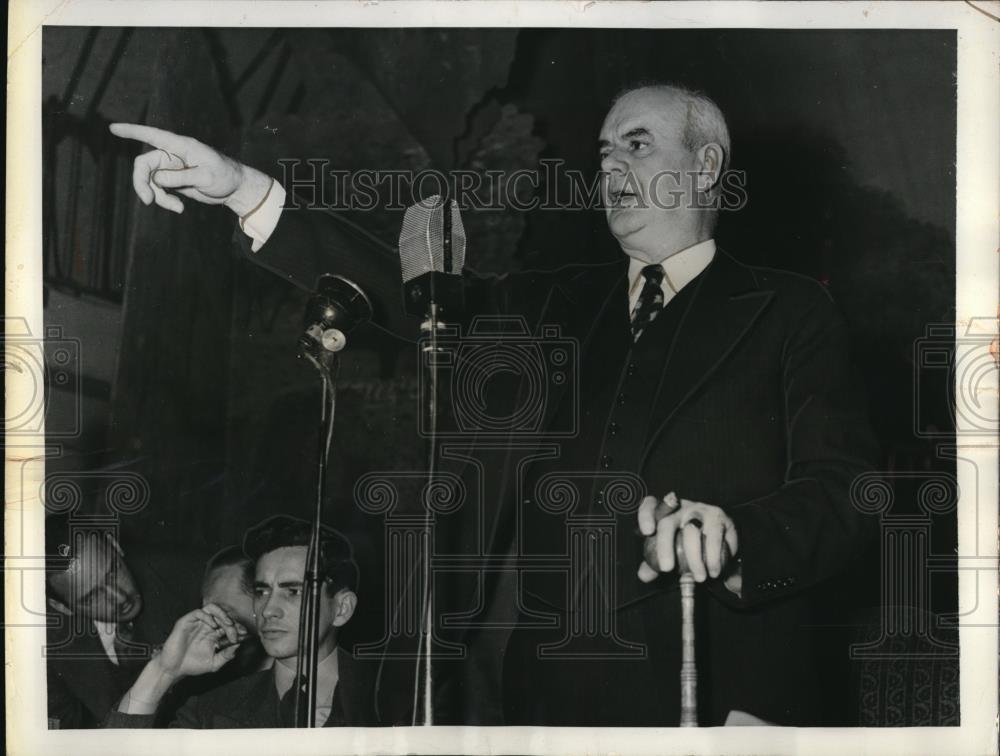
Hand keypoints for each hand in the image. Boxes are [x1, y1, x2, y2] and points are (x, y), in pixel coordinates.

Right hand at [108, 123, 269, 215]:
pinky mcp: (173, 180)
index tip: (112, 128)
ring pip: (150, 180)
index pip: (153, 135)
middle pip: (144, 165)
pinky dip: (164, 200)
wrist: (235, 188)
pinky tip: (179, 208)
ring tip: (176, 207)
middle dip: (142, 183)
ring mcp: (171, 168)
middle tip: (148, 201)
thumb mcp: (206, 177)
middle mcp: (173, 155)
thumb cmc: (225, 176)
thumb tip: (157, 179)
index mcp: (181, 146)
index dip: (132, 131)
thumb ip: (182, 177)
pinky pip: (159, 190)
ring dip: (157, 196)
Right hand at [156, 603, 245, 678]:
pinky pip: (199, 612)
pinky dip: (208, 616)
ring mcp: (196, 623)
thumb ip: (226, 655)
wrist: (173, 669)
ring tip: (228, 625)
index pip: (229, 624)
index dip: (238, 627)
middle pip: (223, 615)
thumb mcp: (214, 663)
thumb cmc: (192, 665)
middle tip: (236, 633)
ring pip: (212, 609)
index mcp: (214, 633)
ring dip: (222, 614)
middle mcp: (206, 626)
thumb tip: (238, 646)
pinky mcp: (186, 622)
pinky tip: (213, 626)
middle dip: (232, 623)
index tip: (244, 634)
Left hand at [636, 492, 738, 583]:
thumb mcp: (668, 549)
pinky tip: (714, 570)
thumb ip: (653, 562)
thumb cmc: (684, 541)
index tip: (647, 532)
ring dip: (696, 558)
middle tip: (667, 568)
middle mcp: (681, 508)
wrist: (716, 535)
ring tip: (699, 576)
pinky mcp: (721, 518)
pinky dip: (716, 557)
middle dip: (665, 546)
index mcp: (664, 511)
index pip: (650, 505)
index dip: (646, 516)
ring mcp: (702, 510)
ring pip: (694, 532)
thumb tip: (644, 576)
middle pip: (667, 523)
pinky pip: (717, 538)